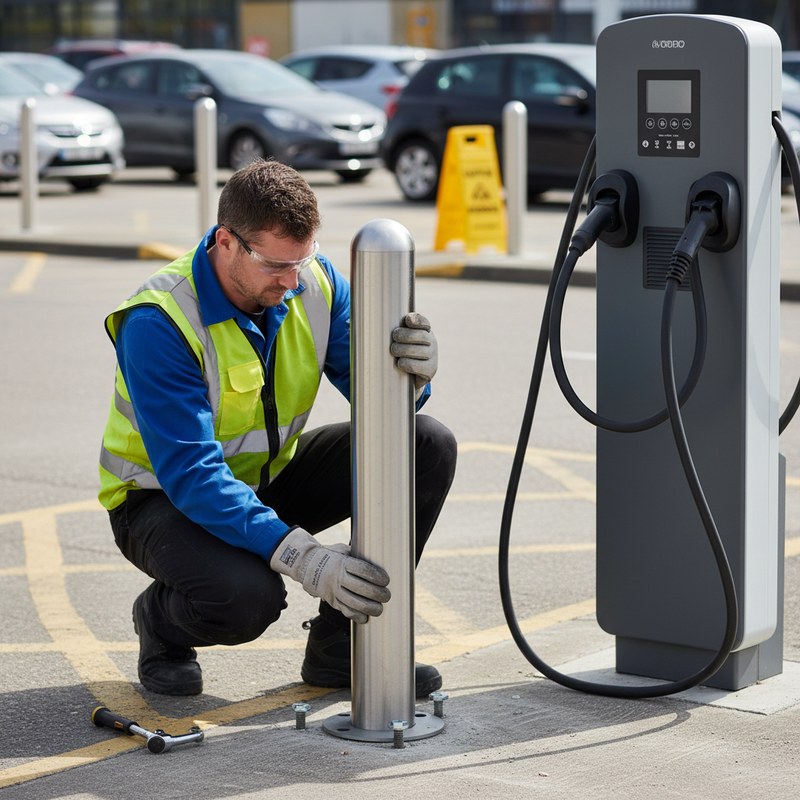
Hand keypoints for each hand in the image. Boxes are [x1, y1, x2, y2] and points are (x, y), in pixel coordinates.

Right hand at [269, 528, 390, 623]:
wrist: (307, 566)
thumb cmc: (331, 556)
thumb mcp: (343, 550)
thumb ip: (358, 556)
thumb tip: (378, 558)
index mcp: (342, 563)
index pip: (364, 570)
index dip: (377, 576)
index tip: (386, 580)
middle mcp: (338, 577)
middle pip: (361, 588)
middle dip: (378, 594)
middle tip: (386, 596)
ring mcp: (334, 590)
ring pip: (354, 603)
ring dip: (370, 608)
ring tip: (379, 609)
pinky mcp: (331, 600)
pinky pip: (345, 611)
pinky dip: (357, 616)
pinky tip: (366, 617)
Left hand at [391, 312, 437, 397]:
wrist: (413, 374)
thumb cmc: (403, 351)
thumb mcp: (402, 338)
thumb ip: (397, 328)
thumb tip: (379, 321)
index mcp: (425, 330)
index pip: (424, 322)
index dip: (416, 320)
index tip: (407, 320)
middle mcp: (432, 342)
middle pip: (420, 336)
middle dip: (405, 335)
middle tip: (394, 336)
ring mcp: (433, 356)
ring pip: (417, 350)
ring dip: (402, 349)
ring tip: (394, 350)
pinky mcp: (431, 369)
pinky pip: (416, 366)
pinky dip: (406, 364)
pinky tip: (400, 363)